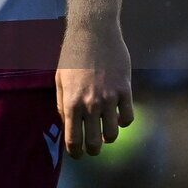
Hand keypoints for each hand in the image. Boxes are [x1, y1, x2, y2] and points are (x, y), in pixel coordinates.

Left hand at [55, 23, 133, 158]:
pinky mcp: (125, 90)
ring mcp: (109, 98)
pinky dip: (124, 122)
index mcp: (71, 101)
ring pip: (113, 133)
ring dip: (109, 137)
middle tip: (92, 148)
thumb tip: (67, 124)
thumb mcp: (59, 78)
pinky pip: (128, 117)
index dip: (75, 152)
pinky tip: (118, 118)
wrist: (93, 32)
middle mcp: (90, 103)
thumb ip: (62, 103)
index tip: (77, 155)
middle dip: (93, 150)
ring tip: (105, 134)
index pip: (73, 138)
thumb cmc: (72, 55)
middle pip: (94, 142)